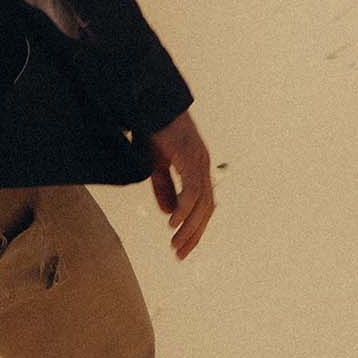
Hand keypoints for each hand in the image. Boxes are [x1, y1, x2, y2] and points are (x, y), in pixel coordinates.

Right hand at [146, 111, 215, 259]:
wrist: (150, 102)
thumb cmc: (153, 129)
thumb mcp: (154, 165)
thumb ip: (163, 187)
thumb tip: (168, 212)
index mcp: (196, 168)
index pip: (202, 206)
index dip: (194, 228)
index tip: (183, 249)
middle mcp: (202, 166)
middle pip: (206, 209)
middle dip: (194, 234)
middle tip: (180, 254)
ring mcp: (199, 161)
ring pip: (201, 203)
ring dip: (189, 226)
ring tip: (175, 243)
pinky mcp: (190, 157)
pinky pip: (191, 189)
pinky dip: (184, 208)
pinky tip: (173, 223)